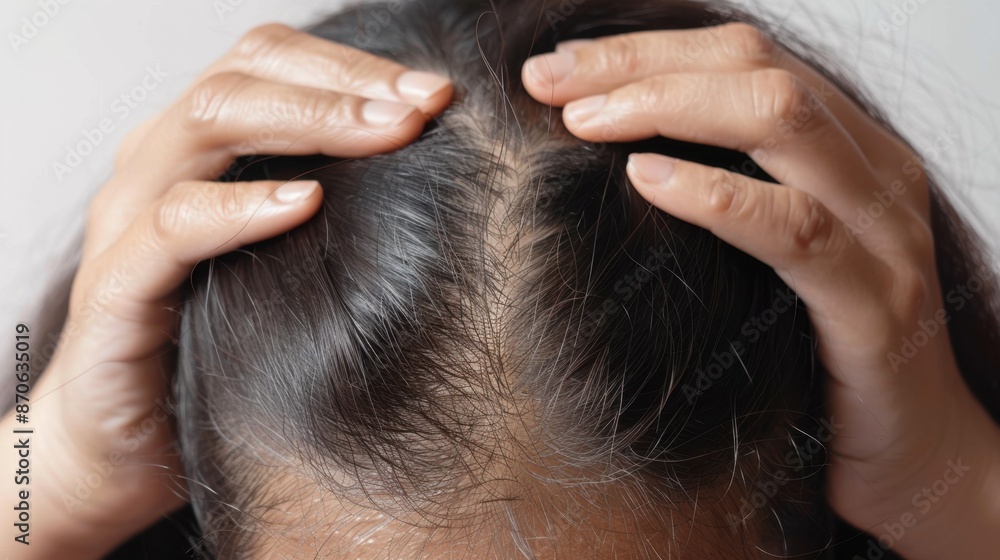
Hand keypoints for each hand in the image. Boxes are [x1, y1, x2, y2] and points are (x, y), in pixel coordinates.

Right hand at [7, 23, 450, 558]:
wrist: (123, 450)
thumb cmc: (215, 348)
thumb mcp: (284, 265)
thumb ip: (332, 211)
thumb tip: (436, 179)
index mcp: (198, 152)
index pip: (269, 64)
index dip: (354, 67)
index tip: (435, 92)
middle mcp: (158, 168)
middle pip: (242, 75)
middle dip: (343, 82)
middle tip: (424, 102)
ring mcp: (127, 221)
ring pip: (205, 124)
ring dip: (307, 118)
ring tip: (386, 131)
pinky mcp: (113, 289)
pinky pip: (172, 226)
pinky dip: (240, 206)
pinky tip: (304, 202)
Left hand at [523, 23, 999, 558]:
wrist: (916, 455)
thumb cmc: (822, 353)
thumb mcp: (768, 257)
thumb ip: (721, 199)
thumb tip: (611, 162)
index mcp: (848, 151)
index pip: (745, 58)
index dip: (648, 49)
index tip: (559, 67)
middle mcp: (874, 173)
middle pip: (756, 69)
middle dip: (642, 63)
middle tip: (550, 81)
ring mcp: (883, 234)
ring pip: (781, 122)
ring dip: (669, 106)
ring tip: (584, 121)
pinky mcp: (875, 306)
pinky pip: (795, 230)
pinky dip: (716, 195)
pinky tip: (647, 179)